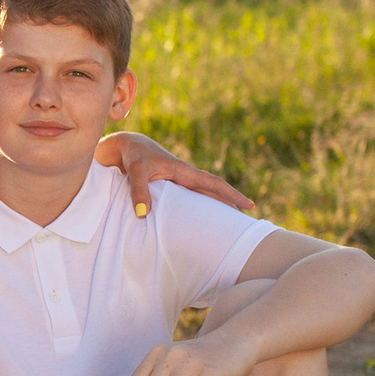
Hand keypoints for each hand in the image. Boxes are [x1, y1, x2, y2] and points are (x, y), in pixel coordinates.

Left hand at [98, 130, 254, 218]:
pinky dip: (194, 212)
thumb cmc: (133, 156)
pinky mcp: (168, 189)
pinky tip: (195, 224)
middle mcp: (185, 178)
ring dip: (213, 210)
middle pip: (213, 193)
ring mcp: (178, 183)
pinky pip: (187, 202)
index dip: (232, 195)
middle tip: (244, 223)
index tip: (249, 206)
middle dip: (229, 206)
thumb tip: (143, 215)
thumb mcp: (136, 170)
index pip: (214, 184)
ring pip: (201, 198)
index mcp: (184, 172)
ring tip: (224, 227)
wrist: (125, 147)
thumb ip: (139, 190)